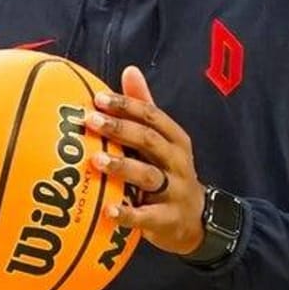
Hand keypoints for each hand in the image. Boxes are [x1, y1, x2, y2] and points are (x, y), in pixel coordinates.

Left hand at [82, 65, 207, 255]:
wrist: (197, 220)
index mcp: (175, 139)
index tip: (99, 98)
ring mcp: (175, 191)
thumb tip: (129, 70)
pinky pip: (147, 216)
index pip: (152, 116)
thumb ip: (145, 108)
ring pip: (148, 176)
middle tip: (91, 121)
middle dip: (120, 129)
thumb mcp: (163, 141)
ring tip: (96, 161)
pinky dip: (128, 214)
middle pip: (149, 140)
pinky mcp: (168, 219)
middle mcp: (177, 162)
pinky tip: (107, 210)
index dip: (126, 105)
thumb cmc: (169, 172)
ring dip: (122, 167)